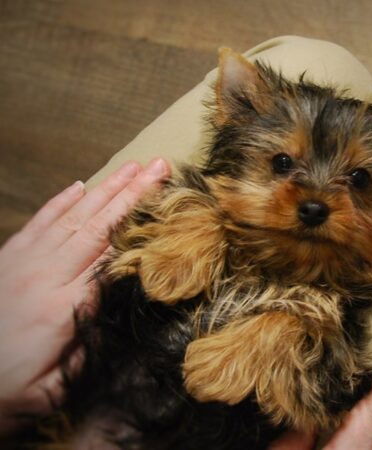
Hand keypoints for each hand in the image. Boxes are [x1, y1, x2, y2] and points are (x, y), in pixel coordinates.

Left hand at [0, 158, 169, 430]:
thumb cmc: (5, 391)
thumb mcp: (50, 388)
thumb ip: (83, 349)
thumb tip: (108, 305)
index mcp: (63, 308)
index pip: (111, 257)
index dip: (140, 225)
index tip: (164, 199)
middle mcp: (45, 276)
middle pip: (99, 226)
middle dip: (133, 194)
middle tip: (159, 166)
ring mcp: (24, 263)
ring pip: (73, 217)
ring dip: (106, 189)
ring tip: (133, 167)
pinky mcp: (8, 260)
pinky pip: (39, 223)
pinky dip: (60, 202)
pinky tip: (79, 186)